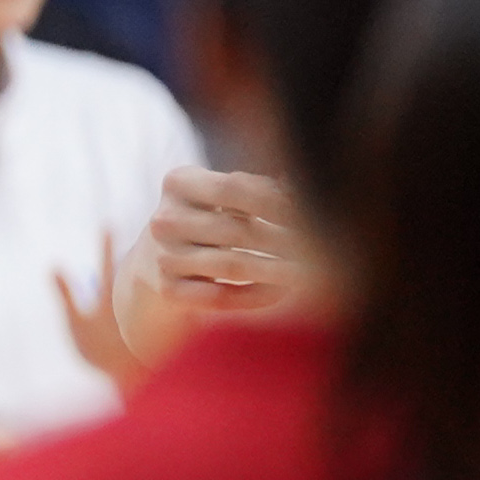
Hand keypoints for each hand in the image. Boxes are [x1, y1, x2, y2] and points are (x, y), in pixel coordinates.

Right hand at [144, 166, 319, 315]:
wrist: (155, 259)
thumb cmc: (207, 217)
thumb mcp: (224, 195)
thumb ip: (261, 188)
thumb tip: (305, 185)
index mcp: (178, 182)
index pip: (233, 187)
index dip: (277, 201)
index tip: (315, 213)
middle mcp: (164, 218)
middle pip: (237, 229)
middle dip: (286, 240)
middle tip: (324, 249)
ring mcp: (163, 256)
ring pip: (232, 266)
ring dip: (279, 271)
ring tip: (314, 273)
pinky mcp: (168, 290)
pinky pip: (221, 297)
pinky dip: (257, 296)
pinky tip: (285, 293)